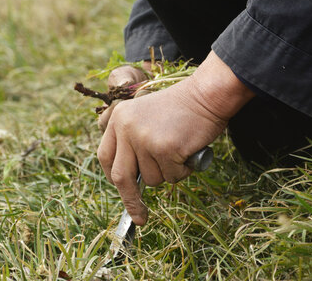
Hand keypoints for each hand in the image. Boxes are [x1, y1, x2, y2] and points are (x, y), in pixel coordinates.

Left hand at [97, 51, 253, 224]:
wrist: (205, 95)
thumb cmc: (180, 109)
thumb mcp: (144, 116)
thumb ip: (131, 141)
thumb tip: (127, 181)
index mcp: (118, 119)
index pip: (105, 157)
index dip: (113, 177)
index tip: (122, 192)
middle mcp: (126, 128)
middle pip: (121, 176)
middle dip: (131, 201)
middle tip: (140, 217)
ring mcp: (144, 139)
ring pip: (152, 179)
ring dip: (168, 174)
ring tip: (179, 150)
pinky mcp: (164, 149)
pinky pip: (172, 177)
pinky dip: (183, 171)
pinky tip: (188, 151)